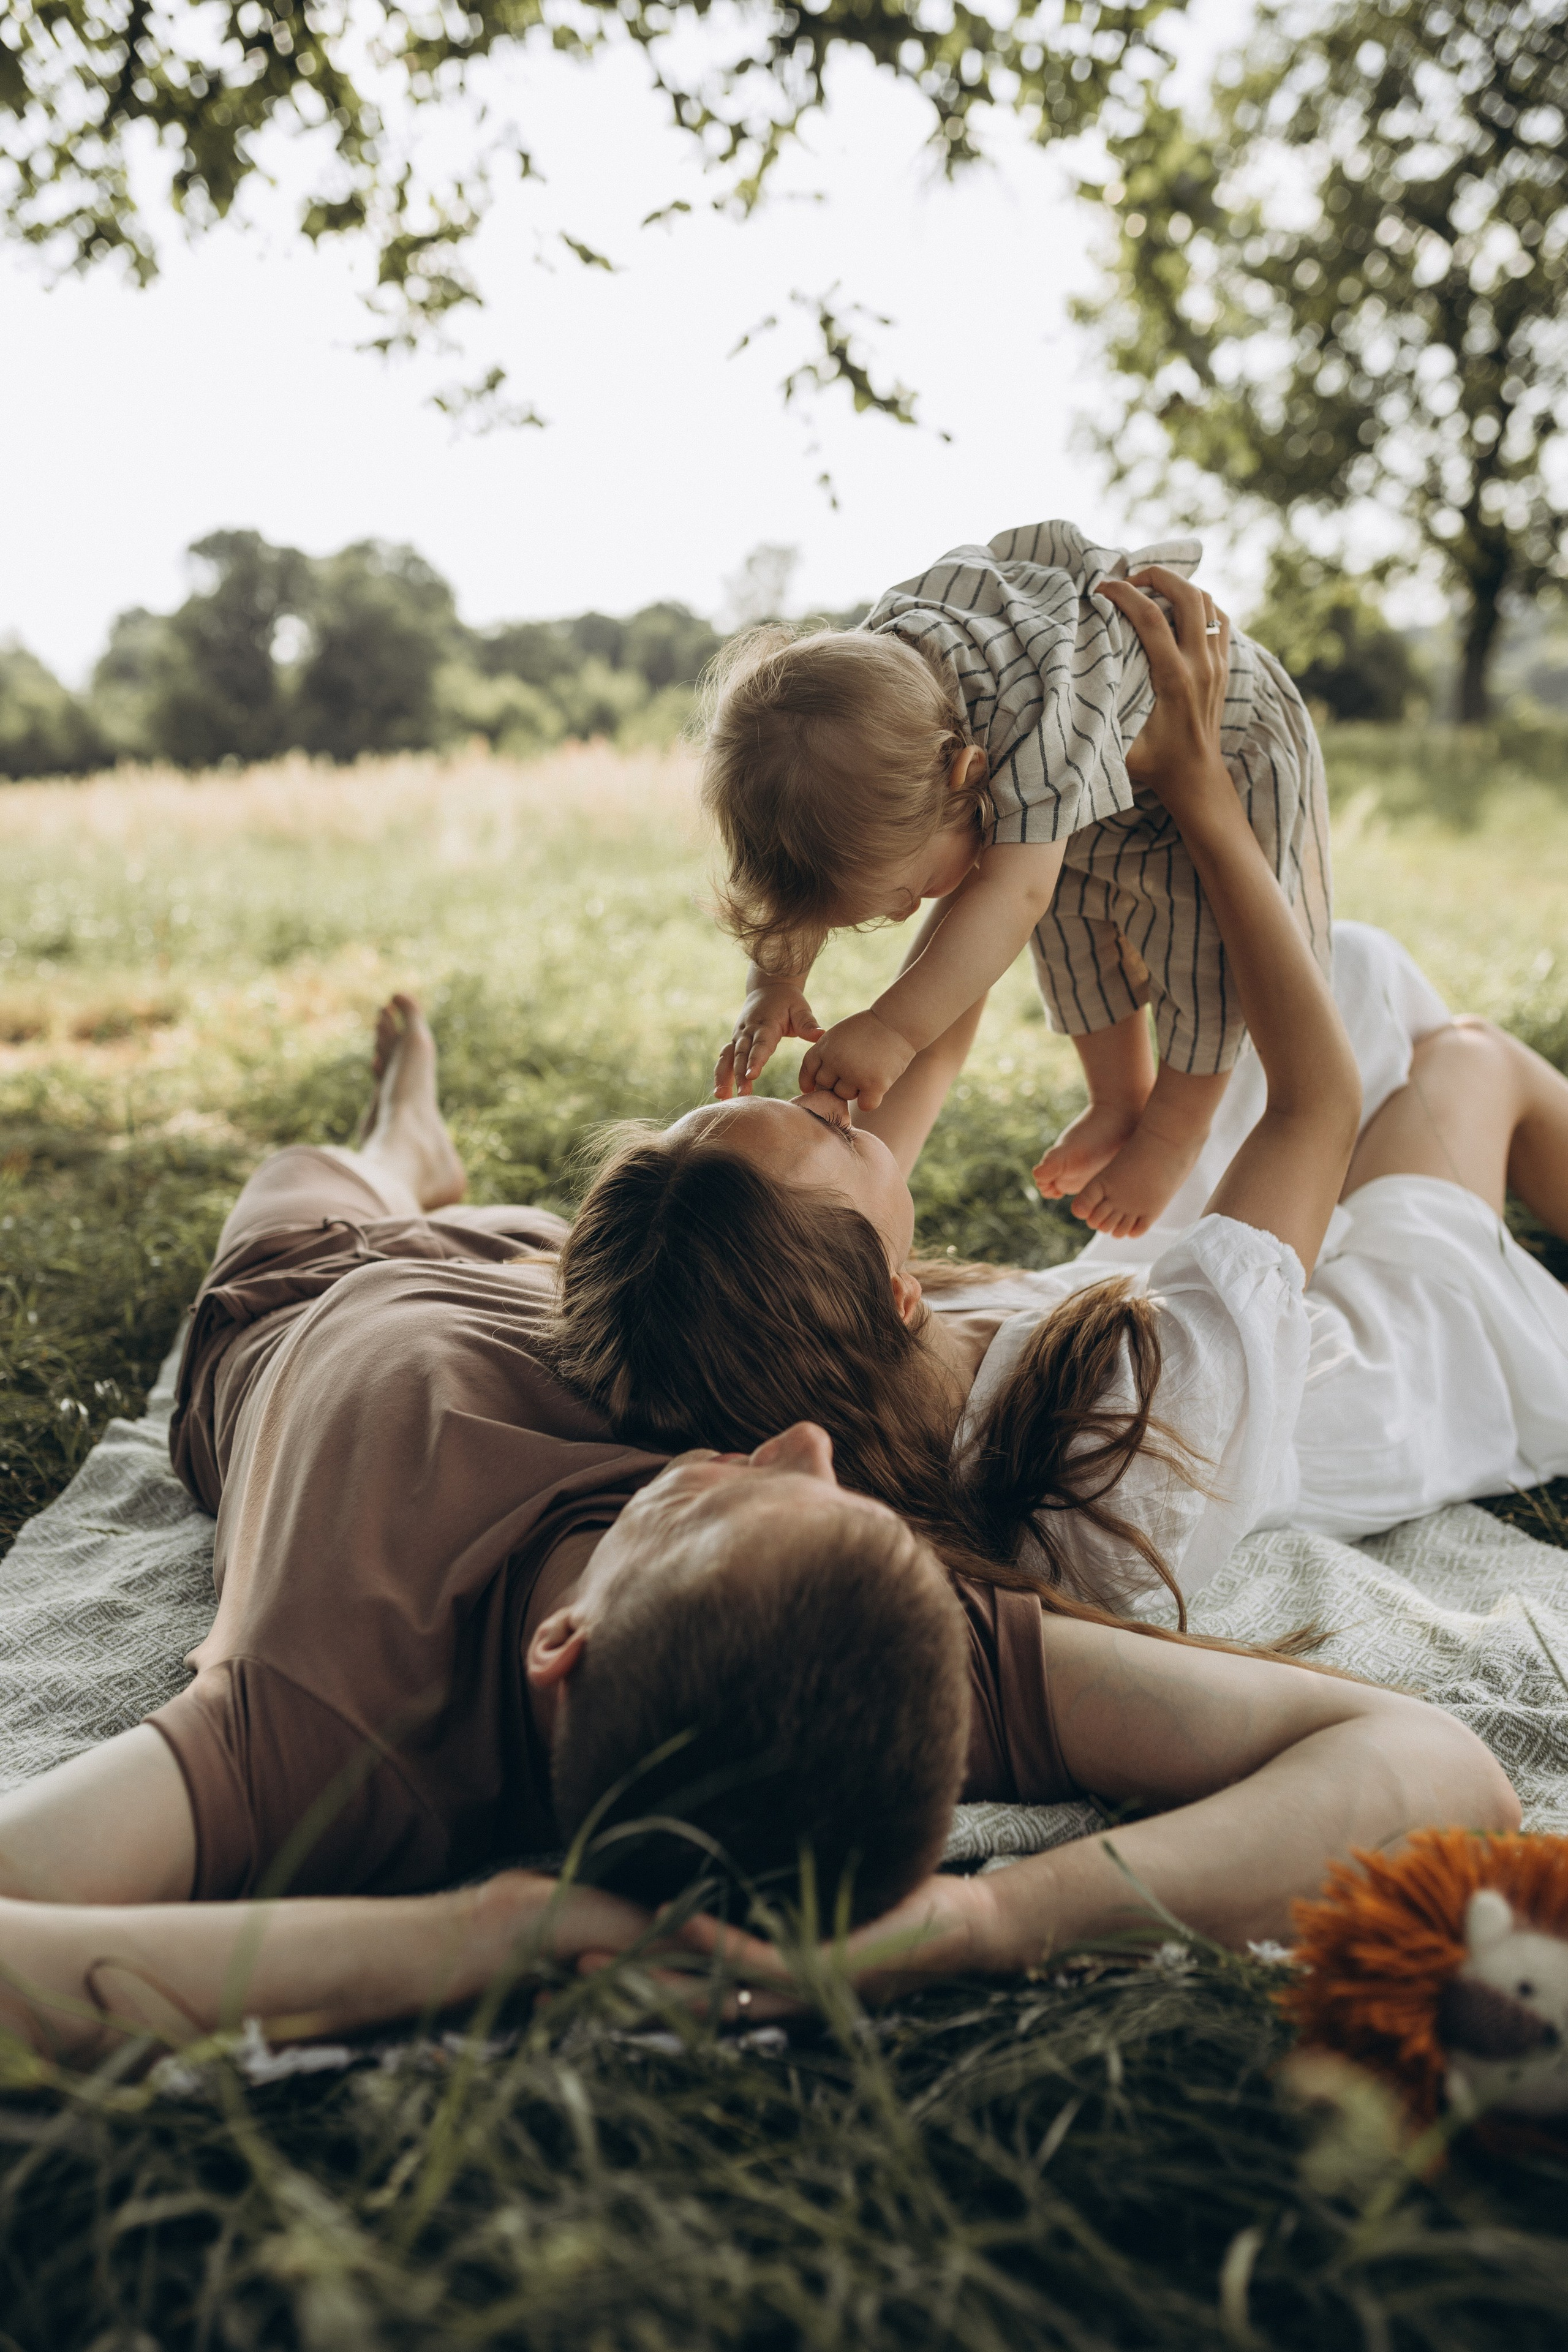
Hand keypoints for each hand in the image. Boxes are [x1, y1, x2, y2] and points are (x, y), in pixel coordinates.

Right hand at [602, 1870, 1016, 2020]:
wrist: (970, 1931)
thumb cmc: (897, 1911)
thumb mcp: (820, 1901)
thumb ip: (773, 1894)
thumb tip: (728, 1863)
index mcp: (772, 1982)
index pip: (683, 1989)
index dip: (626, 1982)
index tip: (566, 1964)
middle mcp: (778, 1995)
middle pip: (683, 1999)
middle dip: (619, 1988)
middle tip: (552, 1972)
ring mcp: (801, 1985)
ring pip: (710, 1985)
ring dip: (651, 1973)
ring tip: (592, 1949)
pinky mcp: (829, 1965)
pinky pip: (762, 1957)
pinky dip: (718, 1941)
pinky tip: (681, 1917)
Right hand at [714, 984, 823, 1098]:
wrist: (768, 988)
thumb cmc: (788, 1001)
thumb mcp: (800, 1008)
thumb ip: (808, 1023)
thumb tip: (821, 1035)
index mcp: (766, 1024)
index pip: (760, 1044)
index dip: (755, 1060)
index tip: (751, 1076)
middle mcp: (748, 1030)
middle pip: (742, 1054)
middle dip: (739, 1074)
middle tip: (742, 1094)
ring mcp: (739, 1035)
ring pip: (727, 1057)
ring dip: (723, 1076)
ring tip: (721, 1096)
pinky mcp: (735, 1040)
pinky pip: (724, 1058)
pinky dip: (720, 1074)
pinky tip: (720, 1093)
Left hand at [797, 1010, 916, 1111]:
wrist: (898, 1022)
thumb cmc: (870, 1028)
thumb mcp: (840, 1034)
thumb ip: (826, 1054)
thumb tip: (815, 1083)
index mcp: (824, 1046)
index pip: (808, 1070)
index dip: (809, 1081)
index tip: (814, 1087)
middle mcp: (835, 1061)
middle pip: (825, 1087)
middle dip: (836, 1085)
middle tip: (853, 1074)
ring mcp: (854, 1074)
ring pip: (845, 1096)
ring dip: (855, 1090)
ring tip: (869, 1073)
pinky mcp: (873, 1085)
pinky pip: (865, 1105)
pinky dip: (871, 1100)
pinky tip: (878, 1087)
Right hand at [1102, 568, 1230, 814]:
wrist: (1195, 777)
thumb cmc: (1153, 763)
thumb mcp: (1120, 747)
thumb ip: (1099, 717)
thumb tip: (1068, 686)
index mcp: (1174, 679)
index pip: (1151, 618)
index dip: (1124, 594)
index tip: (1101, 588)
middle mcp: (1201, 665)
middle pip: (1188, 595)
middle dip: (1157, 576)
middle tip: (1130, 579)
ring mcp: (1217, 663)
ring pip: (1207, 601)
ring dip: (1179, 586)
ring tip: (1151, 588)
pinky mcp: (1224, 665)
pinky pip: (1219, 618)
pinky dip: (1200, 604)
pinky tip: (1177, 609)